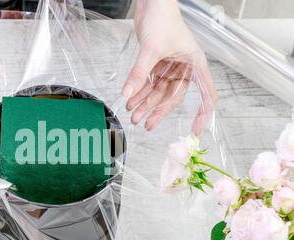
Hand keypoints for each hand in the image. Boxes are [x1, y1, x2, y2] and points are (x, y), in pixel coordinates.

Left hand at [122, 0, 216, 134]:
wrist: (151, 3)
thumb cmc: (162, 19)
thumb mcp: (151, 50)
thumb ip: (139, 73)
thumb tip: (127, 94)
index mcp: (195, 64)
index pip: (207, 94)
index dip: (202, 114)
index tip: (195, 131)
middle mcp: (184, 68)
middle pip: (173, 97)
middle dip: (157, 111)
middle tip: (144, 124)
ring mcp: (170, 67)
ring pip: (158, 92)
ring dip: (145, 104)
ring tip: (133, 115)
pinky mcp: (157, 64)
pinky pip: (149, 84)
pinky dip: (139, 93)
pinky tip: (130, 101)